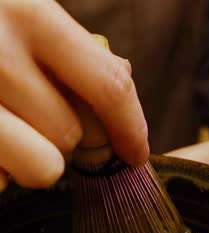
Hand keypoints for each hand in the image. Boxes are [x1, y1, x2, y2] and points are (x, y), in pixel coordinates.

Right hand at [0, 0, 147, 188]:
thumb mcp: (22, 13)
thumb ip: (66, 47)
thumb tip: (122, 81)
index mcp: (28, 14)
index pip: (108, 85)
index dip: (130, 126)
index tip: (136, 152)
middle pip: (71, 135)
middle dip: (63, 135)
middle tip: (35, 117)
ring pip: (43, 167)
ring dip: (33, 156)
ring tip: (10, 131)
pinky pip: (1, 181)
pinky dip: (1, 169)